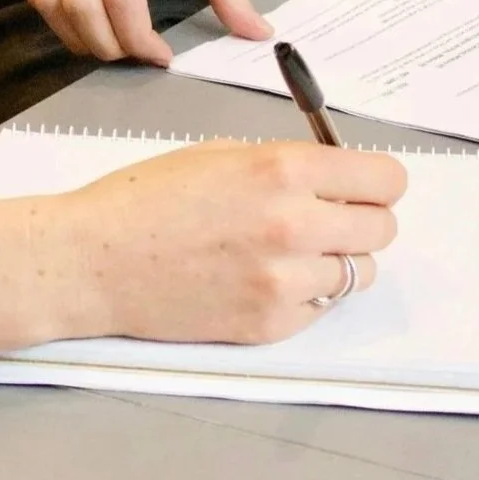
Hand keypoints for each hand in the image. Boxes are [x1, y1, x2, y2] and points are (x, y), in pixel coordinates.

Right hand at [0, 142, 406, 363]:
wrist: (93, 261)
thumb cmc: (146, 199)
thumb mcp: (222, 154)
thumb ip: (287, 165)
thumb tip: (337, 178)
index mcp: (283, 170)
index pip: (385, 180)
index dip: (376, 182)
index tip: (363, 186)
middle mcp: (294, 225)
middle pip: (382, 229)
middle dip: (361, 220)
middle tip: (329, 219)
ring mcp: (284, 282)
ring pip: (359, 274)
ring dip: (337, 261)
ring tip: (292, 253)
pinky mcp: (270, 325)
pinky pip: (321, 308)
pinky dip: (305, 295)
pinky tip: (263, 279)